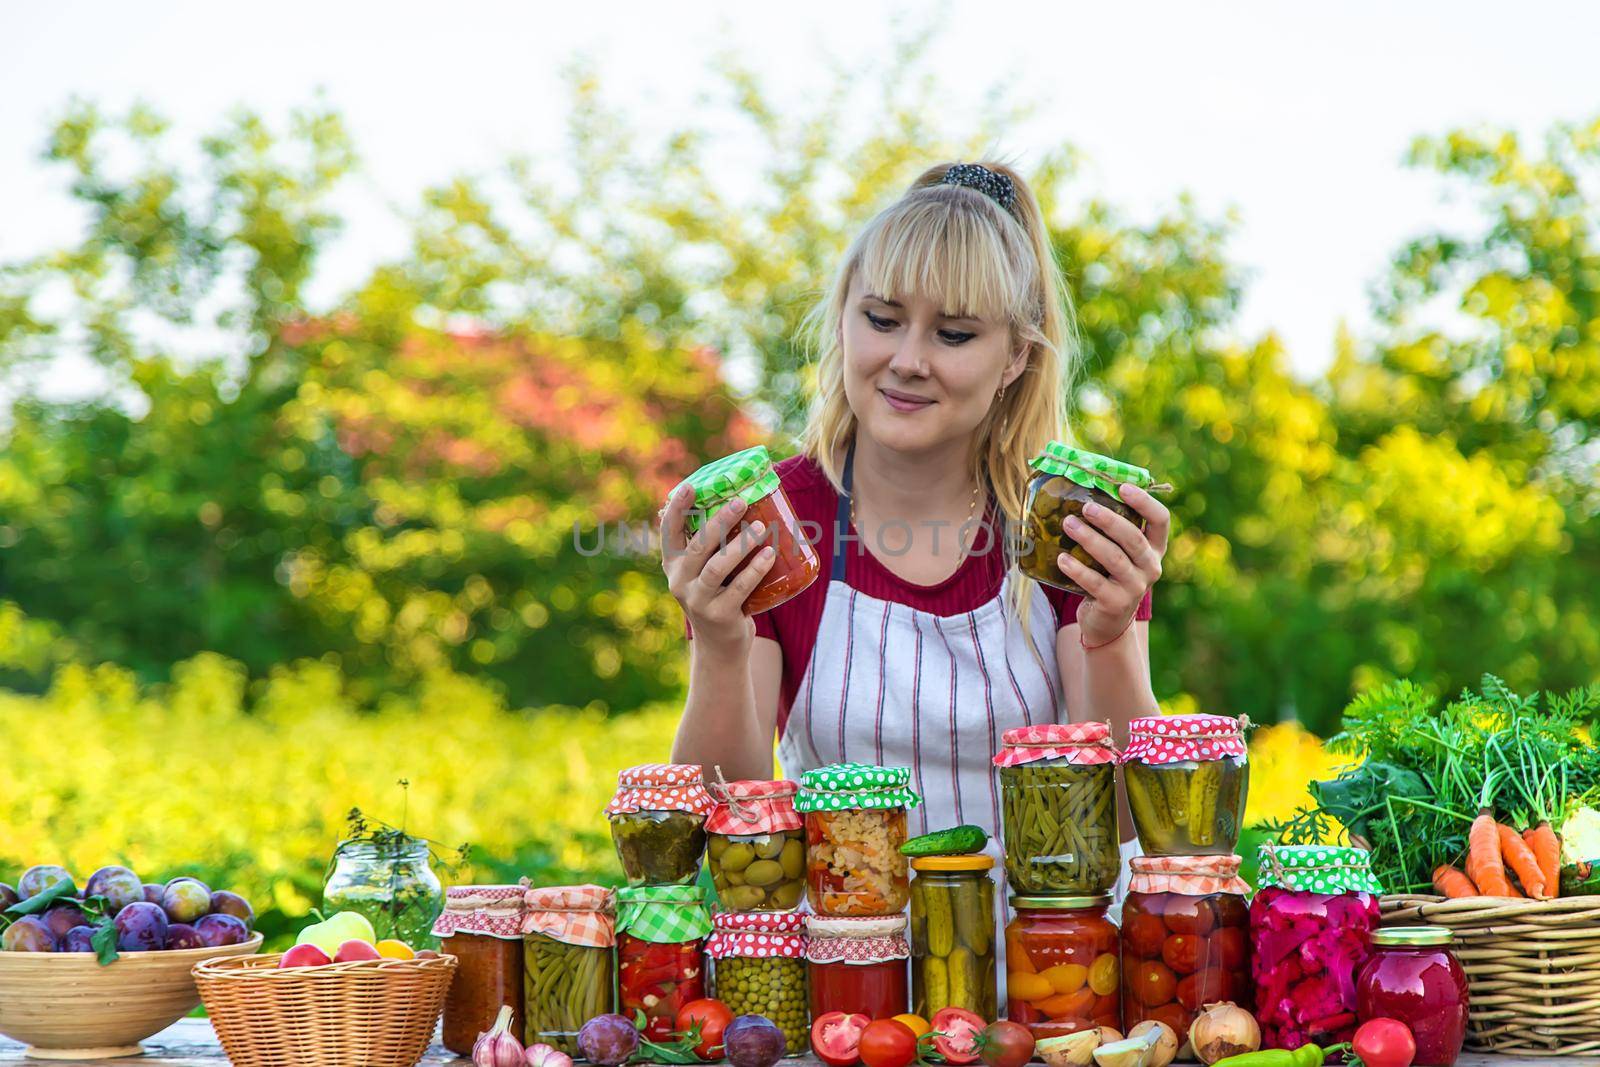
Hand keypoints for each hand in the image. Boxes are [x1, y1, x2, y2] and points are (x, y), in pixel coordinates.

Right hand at [660, 483, 776, 652]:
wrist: (720, 646)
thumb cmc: (717, 596)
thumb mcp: (704, 573)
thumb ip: (711, 547)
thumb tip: (740, 505)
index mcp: (673, 566)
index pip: (668, 533)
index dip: (677, 509)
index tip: (690, 487)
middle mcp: (680, 582)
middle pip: (697, 546)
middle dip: (719, 522)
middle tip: (740, 502)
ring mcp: (698, 600)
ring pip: (716, 567)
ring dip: (740, 545)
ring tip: (760, 528)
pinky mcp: (719, 615)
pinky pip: (739, 588)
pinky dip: (755, 570)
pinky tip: (769, 555)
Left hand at [1057, 483, 1170, 645]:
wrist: (1107, 621)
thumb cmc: (1109, 576)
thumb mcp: (1119, 553)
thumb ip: (1111, 530)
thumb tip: (1080, 492)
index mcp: (1155, 548)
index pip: (1161, 520)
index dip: (1144, 502)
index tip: (1122, 488)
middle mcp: (1151, 567)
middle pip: (1134, 538)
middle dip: (1109, 520)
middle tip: (1086, 506)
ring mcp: (1135, 587)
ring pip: (1114, 558)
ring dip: (1089, 539)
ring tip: (1068, 524)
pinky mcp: (1116, 603)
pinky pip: (1095, 583)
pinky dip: (1077, 569)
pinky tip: (1062, 558)